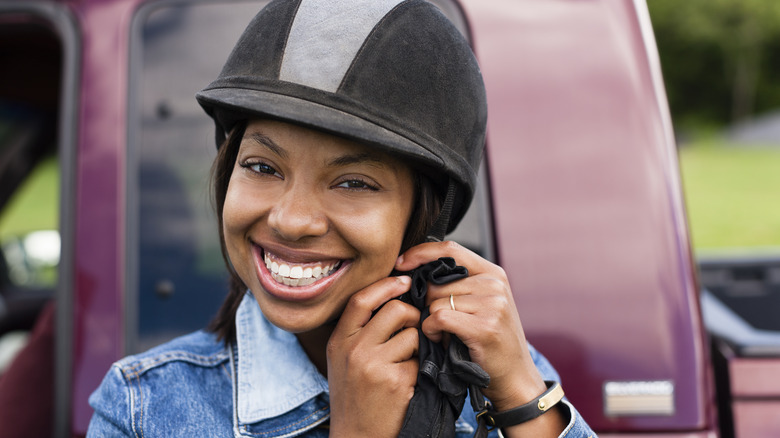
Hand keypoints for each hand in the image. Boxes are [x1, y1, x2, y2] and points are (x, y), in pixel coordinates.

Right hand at [326, 275, 419, 436]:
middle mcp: (353, 350)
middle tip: (414, 329)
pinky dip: (420, 369)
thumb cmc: (354, 396)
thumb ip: (359, 331)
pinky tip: (408, 383)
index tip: (402, 281)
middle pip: (395, 310)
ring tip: (406, 364)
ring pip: (412, 335)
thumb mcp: (343, 360)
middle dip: (412, 316)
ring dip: (417, 347)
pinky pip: (420, 360)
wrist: (356, 437)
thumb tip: (392, 298)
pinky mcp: (396, 382)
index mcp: (339, 341)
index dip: (385, 285)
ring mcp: (374, 366)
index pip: (361, 299)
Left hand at [395, 241, 546, 411]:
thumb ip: (457, 284)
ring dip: (431, 320)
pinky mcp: (484, 326)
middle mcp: (494, 283)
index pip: (449, 249)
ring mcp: (492, 304)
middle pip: (436, 281)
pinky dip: (431, 330)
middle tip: (439, 324)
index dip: (421, 253)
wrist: (515, 376)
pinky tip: (440, 339)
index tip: (401, 263)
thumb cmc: (489, 340)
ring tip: (445, 334)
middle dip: (427, 303)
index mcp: (493, 272)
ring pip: (435, 301)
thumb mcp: (481, 303)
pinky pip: (438, 317)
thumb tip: (413, 270)